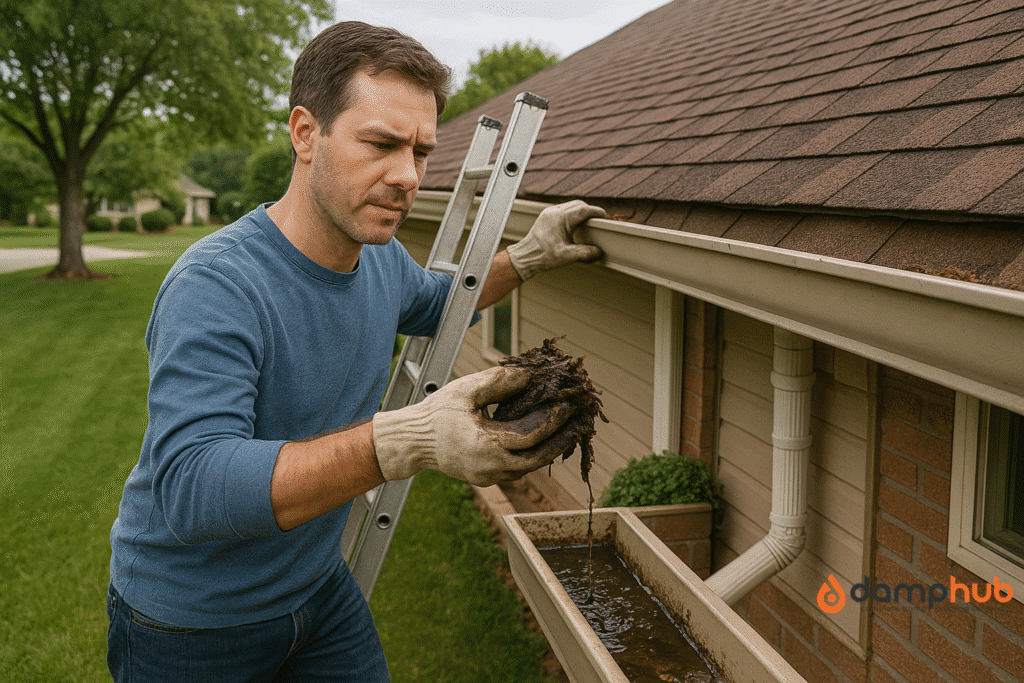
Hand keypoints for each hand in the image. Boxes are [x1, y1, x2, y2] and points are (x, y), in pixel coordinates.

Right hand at [371, 366, 576, 485]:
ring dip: (547, 450)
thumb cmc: (436, 414)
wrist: (413, 442)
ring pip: (527, 469)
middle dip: (559, 442)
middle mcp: (489, 467)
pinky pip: (516, 471)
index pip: (530, 437)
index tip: (568, 406)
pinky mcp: (485, 478)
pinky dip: (530, 456)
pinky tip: (540, 440)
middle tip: (577, 425)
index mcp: (485, 446)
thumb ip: (499, 382)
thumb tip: (530, 375)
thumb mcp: (466, 391)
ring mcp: (487, 477)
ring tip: (564, 431)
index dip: (553, 422)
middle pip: (536, 460)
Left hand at [506, 200, 606, 279]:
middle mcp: (555, 212)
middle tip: (599, 221)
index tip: (605, 217)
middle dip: (590, 211)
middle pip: (578, 204)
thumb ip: (586, 253)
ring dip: (581, 212)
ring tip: (589, 223)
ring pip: (571, 206)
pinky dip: (572, 214)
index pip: (584, 209)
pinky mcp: (546, 216)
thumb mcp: (568, 256)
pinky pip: (563, 210)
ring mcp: (549, 213)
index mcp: (561, 218)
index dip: (597, 212)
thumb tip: (599, 252)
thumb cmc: (542, 256)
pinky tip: (575, 224)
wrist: (525, 256)